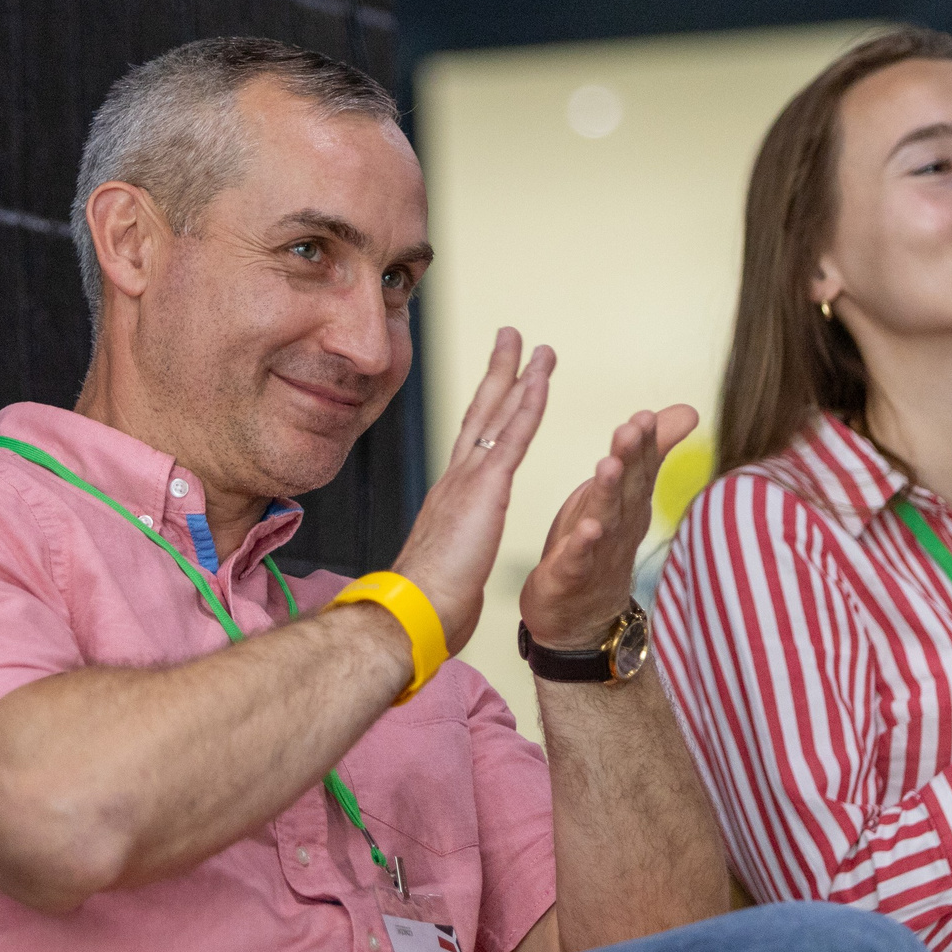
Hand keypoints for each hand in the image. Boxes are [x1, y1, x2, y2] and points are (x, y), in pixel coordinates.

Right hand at [388, 328, 551, 648]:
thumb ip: (452, 562)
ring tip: (538, 345)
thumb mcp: (445, 574)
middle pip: (480, 413)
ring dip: (519, 375)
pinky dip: (528, 402)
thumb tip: (452, 578)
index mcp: (450, 499)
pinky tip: (540, 377)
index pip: (471, 443)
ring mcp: (468, 480)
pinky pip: (512, 436)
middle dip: (498, 373)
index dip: (486, 410)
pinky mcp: (484, 489)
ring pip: (498, 414)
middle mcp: (455, 479)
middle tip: (511, 337)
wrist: (411, 613)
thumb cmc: (426, 607)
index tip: (497, 384)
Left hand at [520, 404, 697, 649]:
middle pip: (628, 489)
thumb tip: (687, 411)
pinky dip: (582, 545)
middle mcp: (619, 526)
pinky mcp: (569, 577)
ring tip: (609, 466)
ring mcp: (597, 554)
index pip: (641, 466)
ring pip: (605, 519)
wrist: (580, 617)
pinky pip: (578, 560)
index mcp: (629, 503)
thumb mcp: (623, 492)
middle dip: (631, 456)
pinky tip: (585, 529)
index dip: (644, 441)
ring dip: (608, 493)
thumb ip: (651, 451)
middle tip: (632, 427)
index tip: (646, 414)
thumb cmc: (600, 544)